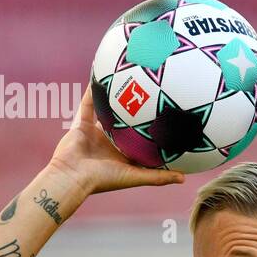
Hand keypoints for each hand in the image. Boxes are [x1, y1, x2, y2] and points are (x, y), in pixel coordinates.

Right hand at [48, 86, 185, 195]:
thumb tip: (184, 178)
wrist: (71, 177)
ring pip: (106, 112)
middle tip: (150, 95)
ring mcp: (95, 133)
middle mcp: (110, 143)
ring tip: (125, 80)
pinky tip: (101, 76)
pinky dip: (92, 91)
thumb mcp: (135, 176)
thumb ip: (158, 177)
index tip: (166, 120)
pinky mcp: (81, 124)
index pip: (141, 141)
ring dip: (114, 99)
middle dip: (135, 112)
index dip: (151, 132)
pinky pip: (87, 104)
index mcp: (123, 155)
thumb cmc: (104, 179)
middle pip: (125, 124)